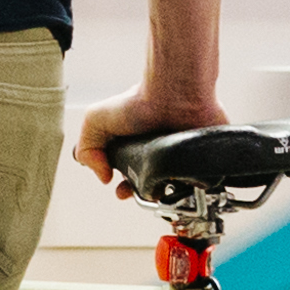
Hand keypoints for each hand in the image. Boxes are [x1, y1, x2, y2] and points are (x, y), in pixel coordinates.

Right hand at [77, 85, 221, 186]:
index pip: (129, 176)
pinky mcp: (203, 158)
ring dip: (170, 194)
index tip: (122, 191)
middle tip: (144, 194)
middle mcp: (159, 151)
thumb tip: (103, 176)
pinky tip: (187, 186)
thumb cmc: (141, 101)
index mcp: (136, 146)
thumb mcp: (96, 120)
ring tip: (166, 190)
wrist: (175, 94)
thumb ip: (86, 148)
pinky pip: (202, 181)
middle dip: (145, 194)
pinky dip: (196, 187)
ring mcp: (182, 156)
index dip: (125, 188)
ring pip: (177, 188)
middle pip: (153, 186)